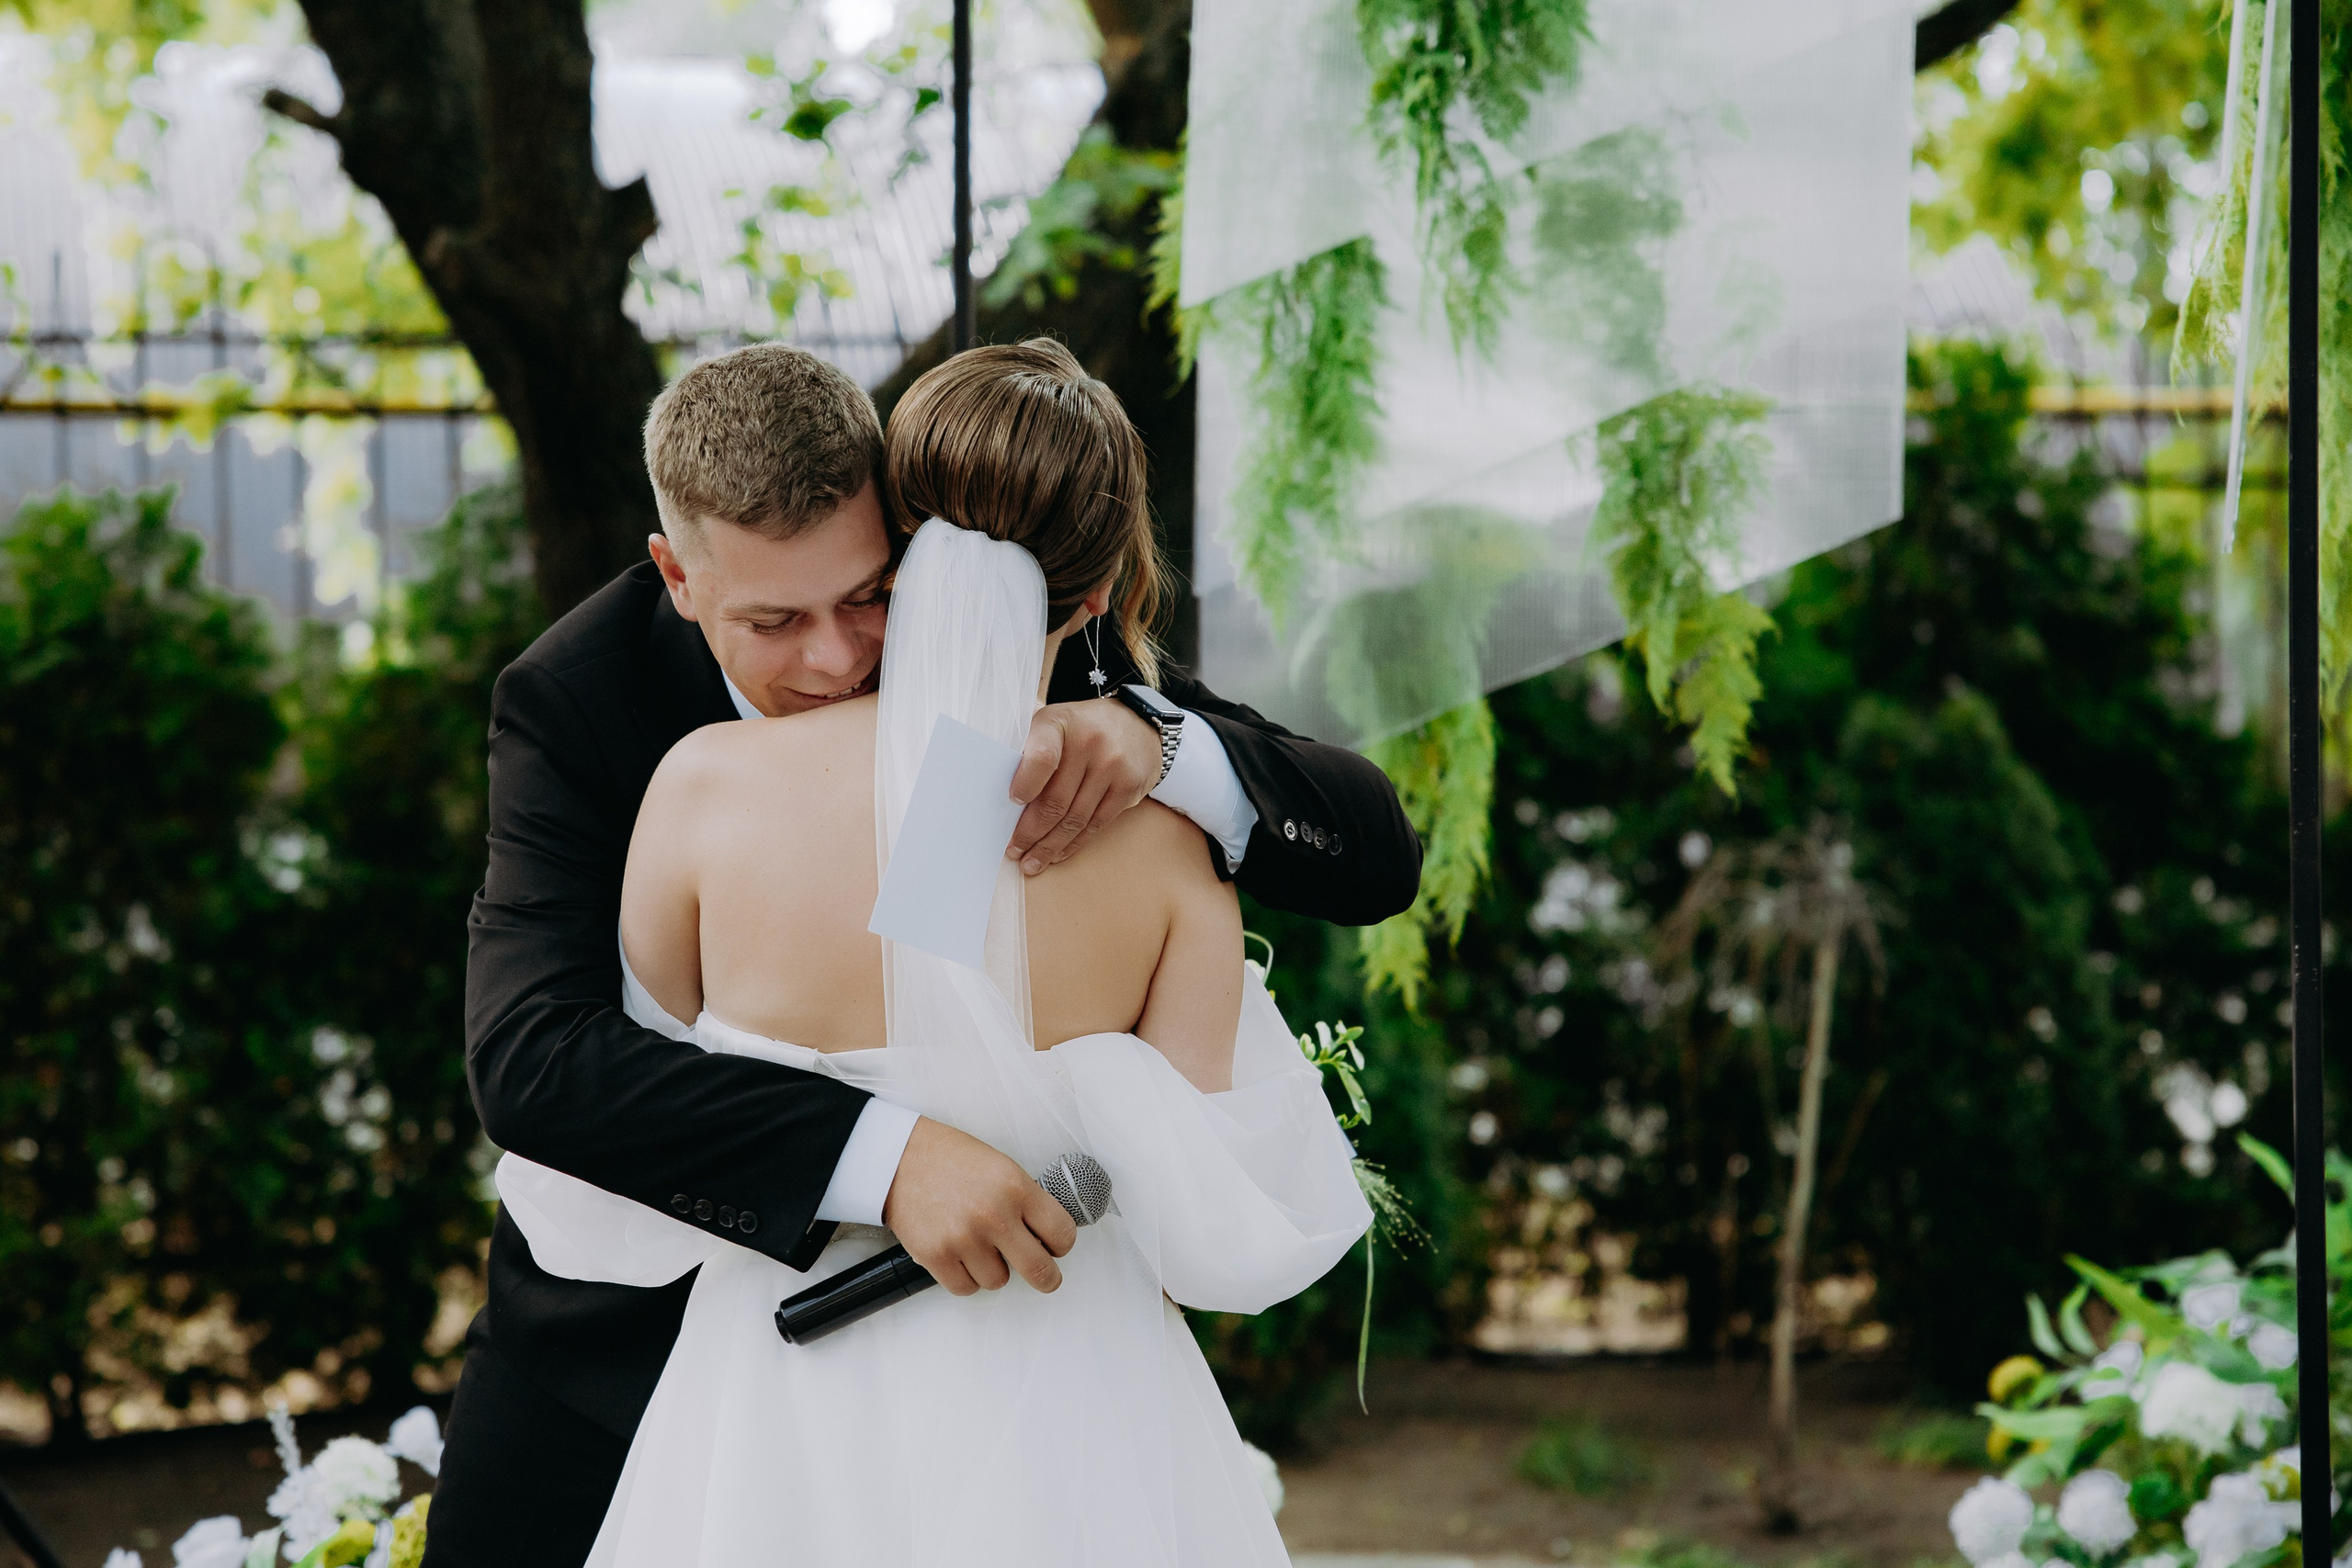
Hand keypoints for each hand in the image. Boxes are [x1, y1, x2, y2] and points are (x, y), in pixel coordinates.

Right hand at [881, 1117, 1076, 1295]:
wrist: (899, 1157)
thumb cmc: (951, 1160)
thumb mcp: (1002, 1167)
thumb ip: (1026, 1201)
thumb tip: (1047, 1237)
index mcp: (1016, 1187)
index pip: (1062, 1234)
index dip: (1061, 1244)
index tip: (1053, 1246)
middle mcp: (993, 1215)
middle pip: (1040, 1271)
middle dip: (1047, 1278)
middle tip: (1044, 1276)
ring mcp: (964, 1238)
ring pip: (999, 1282)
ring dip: (994, 1270)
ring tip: (980, 1246)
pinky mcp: (936, 1256)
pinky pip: (966, 1288)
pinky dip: (966, 1278)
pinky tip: (961, 1256)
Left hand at [1005, 700, 1161, 874]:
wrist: (1135, 723)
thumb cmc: (1080, 729)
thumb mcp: (1051, 724)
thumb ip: (1030, 751)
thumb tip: (1004, 800)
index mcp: (1059, 723)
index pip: (1041, 758)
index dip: (1025, 785)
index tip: (1012, 804)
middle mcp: (1089, 743)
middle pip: (1055, 800)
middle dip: (1031, 832)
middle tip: (1015, 850)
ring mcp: (1112, 766)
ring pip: (1075, 819)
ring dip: (1050, 846)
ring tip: (1033, 861)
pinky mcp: (1128, 787)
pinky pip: (1096, 824)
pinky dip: (1074, 843)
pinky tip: (1058, 852)